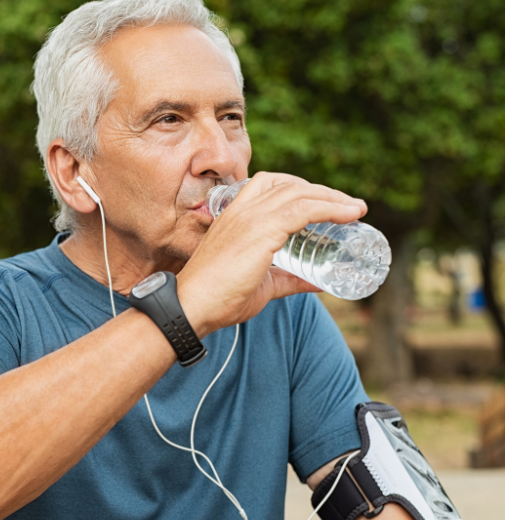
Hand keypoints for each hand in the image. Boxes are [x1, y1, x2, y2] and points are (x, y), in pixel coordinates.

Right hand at [177, 172, 366, 334]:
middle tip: (349, 206)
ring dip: (333, 197)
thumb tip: (320, 283)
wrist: (192, 306)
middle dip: (323, 191)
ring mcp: (251, 218)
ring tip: (356, 209)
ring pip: (300, 193)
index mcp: (235, 215)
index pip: (270, 184)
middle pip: (290, 184)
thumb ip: (289, 279)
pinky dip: (330, 208)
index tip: (326, 201)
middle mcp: (243, 210)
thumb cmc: (218, 298)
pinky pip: (303, 210)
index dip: (301, 187)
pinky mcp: (261, 231)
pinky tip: (349, 214)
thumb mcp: (262, 284)